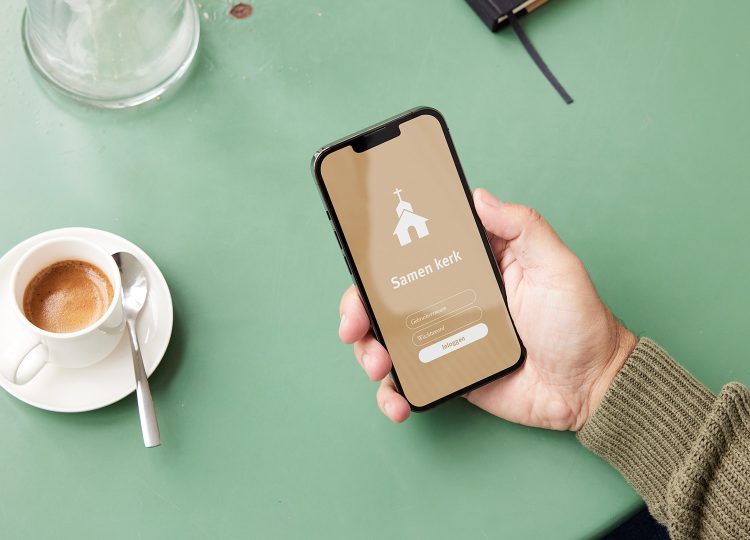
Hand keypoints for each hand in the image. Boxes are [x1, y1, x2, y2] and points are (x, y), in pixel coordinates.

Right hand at [339, 188, 636, 430]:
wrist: (590, 386)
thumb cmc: (578, 321)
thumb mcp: (557, 265)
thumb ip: (523, 226)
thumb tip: (478, 196)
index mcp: (472, 265)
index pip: (414, 250)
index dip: (379, 255)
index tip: (360, 263)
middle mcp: (451, 296)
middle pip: (388, 296)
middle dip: (359, 309)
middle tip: (353, 324)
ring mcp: (446, 336)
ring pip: (388, 338)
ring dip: (370, 350)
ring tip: (378, 366)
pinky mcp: (448, 371)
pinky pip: (409, 379)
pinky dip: (392, 391)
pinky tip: (396, 400)